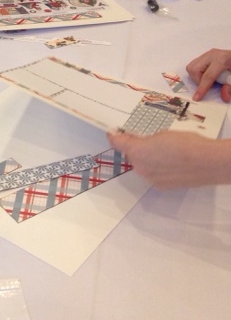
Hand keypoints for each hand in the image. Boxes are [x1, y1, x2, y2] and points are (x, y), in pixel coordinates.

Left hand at [107, 130, 230, 188]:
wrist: (207, 162)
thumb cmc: (186, 143)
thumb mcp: (162, 134)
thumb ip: (145, 138)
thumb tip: (137, 140)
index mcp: (137, 150)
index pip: (117, 142)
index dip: (114, 136)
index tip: (112, 133)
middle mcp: (139, 166)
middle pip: (131, 154)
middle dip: (137, 148)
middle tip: (150, 141)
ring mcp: (149, 178)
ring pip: (142, 165)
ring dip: (148, 159)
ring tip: (166, 153)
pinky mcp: (159, 186)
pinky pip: (152, 174)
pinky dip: (157, 169)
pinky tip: (171, 164)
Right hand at [186, 48, 230, 101]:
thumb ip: (230, 87)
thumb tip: (225, 96)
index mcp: (222, 60)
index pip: (208, 76)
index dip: (202, 88)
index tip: (197, 98)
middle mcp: (212, 55)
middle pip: (194, 70)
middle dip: (198, 81)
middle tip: (209, 84)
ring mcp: (206, 54)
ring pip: (191, 67)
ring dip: (196, 77)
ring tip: (207, 79)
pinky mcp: (203, 56)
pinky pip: (192, 65)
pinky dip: (196, 73)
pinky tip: (205, 74)